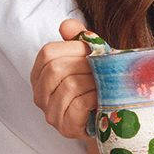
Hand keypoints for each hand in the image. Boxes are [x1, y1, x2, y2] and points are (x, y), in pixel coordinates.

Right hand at [30, 18, 97, 140]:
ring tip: (106, 84)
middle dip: (85, 66)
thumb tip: (67, 25)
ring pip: (69, 86)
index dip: (73, 49)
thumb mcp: (92, 58)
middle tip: (103, 69)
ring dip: (94, 82)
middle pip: (56, 69)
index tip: (91, 53)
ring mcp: (51, 113)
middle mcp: (40, 95)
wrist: (114, 116)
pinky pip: (78, 105)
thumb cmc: (100, 84)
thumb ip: (80, 39)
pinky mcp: (65, 128)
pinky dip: (95, 98)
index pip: (47, 53)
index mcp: (41, 75)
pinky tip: (102, 98)